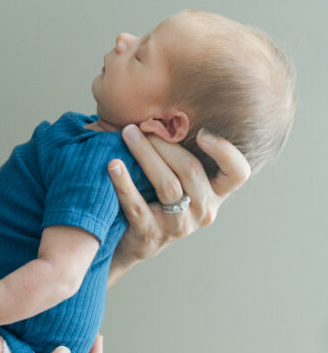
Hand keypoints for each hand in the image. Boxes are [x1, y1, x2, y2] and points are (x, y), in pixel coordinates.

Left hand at [108, 126, 250, 283]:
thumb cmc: (156, 197)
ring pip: (168, 185)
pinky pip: (137, 205)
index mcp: (215, 193)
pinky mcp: (150, 234)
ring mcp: (178, 225)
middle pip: (191, 170)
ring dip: (146, 155)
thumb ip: (179, 152)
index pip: (238, 173)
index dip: (226, 152)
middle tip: (140, 126)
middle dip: (165, 143)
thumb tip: (159, 111)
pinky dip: (124, 183)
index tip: (202, 133)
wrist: (132, 241)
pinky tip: (113, 165)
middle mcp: (203, 210)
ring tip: (127, 135)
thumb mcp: (178, 178)